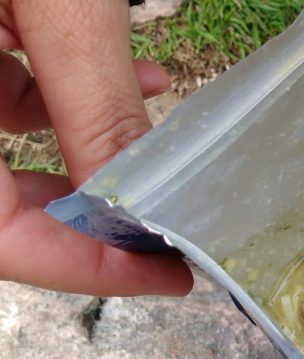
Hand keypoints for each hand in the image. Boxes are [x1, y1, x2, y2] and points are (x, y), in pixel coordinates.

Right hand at [0, 0, 191, 295]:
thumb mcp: (59, 7)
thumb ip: (94, 101)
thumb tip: (143, 195)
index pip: (1, 240)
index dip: (84, 267)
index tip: (164, 274)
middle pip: (2, 207)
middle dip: (97, 215)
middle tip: (175, 230)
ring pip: (3, 151)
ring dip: (92, 146)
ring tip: (165, 140)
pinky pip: (0, 93)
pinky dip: (62, 94)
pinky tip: (138, 75)